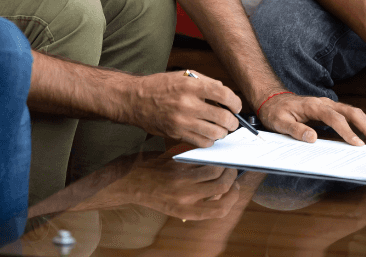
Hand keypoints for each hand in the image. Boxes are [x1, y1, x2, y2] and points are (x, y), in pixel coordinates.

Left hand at [113, 160, 240, 220]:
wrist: (131, 181)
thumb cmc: (155, 194)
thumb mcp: (175, 208)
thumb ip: (198, 203)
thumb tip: (222, 192)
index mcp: (187, 211)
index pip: (221, 209)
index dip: (233, 198)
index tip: (235, 188)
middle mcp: (186, 196)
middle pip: (222, 185)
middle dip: (231, 176)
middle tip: (230, 170)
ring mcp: (181, 178)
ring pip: (214, 168)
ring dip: (222, 163)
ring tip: (221, 161)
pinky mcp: (177, 162)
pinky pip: (201, 157)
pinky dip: (208, 155)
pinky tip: (207, 154)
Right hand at [127, 71, 241, 147]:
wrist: (134, 99)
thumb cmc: (159, 86)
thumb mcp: (183, 75)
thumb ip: (206, 83)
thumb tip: (225, 94)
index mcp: (191, 86)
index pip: (224, 95)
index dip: (235, 102)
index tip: (236, 106)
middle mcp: (187, 104)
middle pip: (223, 118)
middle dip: (233, 121)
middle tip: (232, 121)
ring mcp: (182, 121)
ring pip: (215, 133)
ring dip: (222, 132)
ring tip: (220, 127)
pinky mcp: (177, 133)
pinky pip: (202, 142)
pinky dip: (209, 140)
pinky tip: (207, 133)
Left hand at [257, 93, 365, 145]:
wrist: (273, 100)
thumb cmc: (276, 112)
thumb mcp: (279, 123)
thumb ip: (295, 130)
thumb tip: (312, 138)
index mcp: (313, 105)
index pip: (334, 118)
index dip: (347, 131)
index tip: (357, 144)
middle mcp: (324, 103)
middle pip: (350, 111)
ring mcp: (328, 105)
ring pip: (352, 112)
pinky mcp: (329, 110)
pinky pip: (348, 115)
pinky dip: (360, 124)